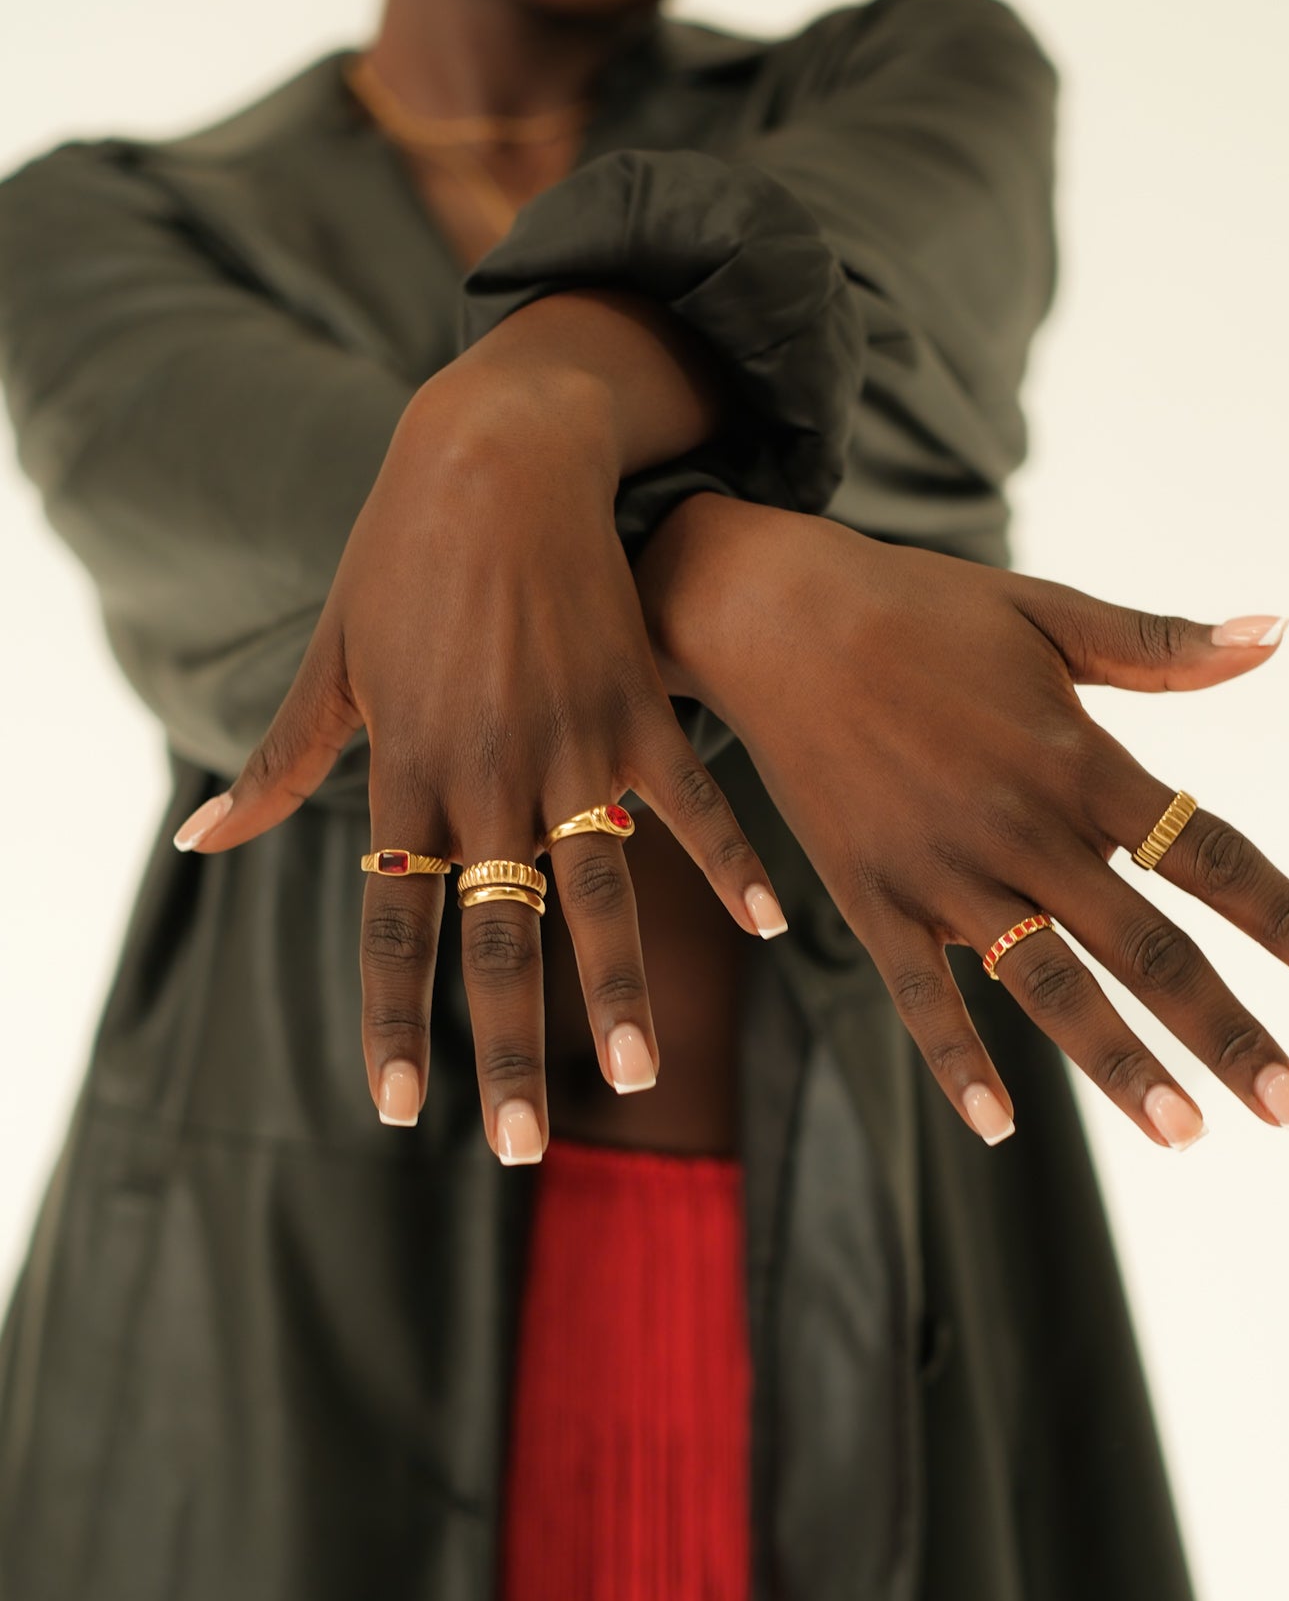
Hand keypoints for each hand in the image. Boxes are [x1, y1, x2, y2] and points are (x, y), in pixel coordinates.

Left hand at [170, 366, 784, 1157]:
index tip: (396, 1108)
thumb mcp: (330, 662)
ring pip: (596, 894)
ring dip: (616, 992)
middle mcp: (488, 777)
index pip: (393, 924)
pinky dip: (732, 862)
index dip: (393, 1021)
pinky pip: (692, 804)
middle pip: (495, 937)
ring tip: (639, 1077)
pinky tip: (775, 927)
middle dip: (506, 1049)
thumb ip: (279, 764)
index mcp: (407, 774)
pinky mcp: (639, 710)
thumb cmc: (398, 555)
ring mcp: (570, 747)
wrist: (496, 451)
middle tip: (520, 1149)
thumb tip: (201, 842)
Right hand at [639, 494, 1288, 1147]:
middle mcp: (1019, 828)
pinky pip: (921, 996)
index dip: (1280, 914)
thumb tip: (1276, 636)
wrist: (774, 618)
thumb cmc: (919, 609)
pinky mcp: (873, 898)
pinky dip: (956, 1062)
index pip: (1202, 850)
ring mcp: (942, 873)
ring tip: (1186, 1133)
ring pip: (1048, 987)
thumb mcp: (1048, 612)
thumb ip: (1161, 648)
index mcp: (1074, 759)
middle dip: (1227, 1031)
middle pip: (1145, 947)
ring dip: (1120, 1065)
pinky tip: (998, 1126)